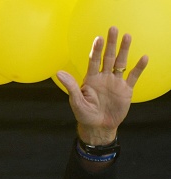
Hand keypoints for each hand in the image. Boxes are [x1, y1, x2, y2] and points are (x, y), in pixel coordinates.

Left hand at [56, 26, 147, 144]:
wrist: (98, 127)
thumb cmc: (84, 114)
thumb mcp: (76, 101)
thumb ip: (70, 86)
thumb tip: (58, 72)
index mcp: (91, 79)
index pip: (93, 61)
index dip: (95, 50)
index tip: (98, 39)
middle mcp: (103, 77)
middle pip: (108, 57)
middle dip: (110, 44)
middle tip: (113, 29)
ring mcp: (115, 82)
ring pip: (121, 63)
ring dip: (124, 50)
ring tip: (127, 36)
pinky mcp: (126, 90)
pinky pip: (133, 77)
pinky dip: (138, 68)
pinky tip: (143, 58)